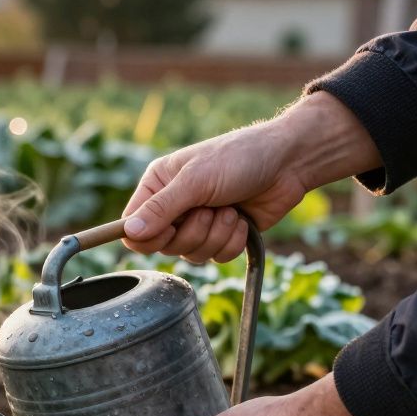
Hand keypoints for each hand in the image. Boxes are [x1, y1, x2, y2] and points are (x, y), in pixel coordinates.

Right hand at [121, 92, 381, 261]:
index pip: (133, 227)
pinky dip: (232, 240)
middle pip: (163, 246)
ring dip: (216, 235)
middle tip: (210, 209)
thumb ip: (161, 208)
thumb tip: (128, 233)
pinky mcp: (223, 236)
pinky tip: (242, 219)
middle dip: (193, 232)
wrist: (289, 162)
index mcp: (158, 187)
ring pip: (191, 254)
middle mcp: (174, 206)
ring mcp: (199, 223)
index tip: (169, 228)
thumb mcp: (195, 180)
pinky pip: (217, 257)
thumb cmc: (239, 158)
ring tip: (231, 210)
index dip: (148, 236)